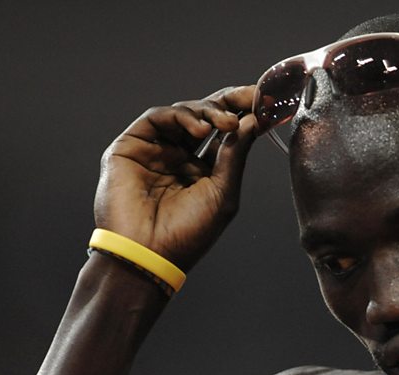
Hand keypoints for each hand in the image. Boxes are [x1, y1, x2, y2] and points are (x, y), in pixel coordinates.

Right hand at [93, 85, 259, 271]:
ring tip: (226, 123)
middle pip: (206, 116)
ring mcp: (155, 149)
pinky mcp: (131, 145)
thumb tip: (253, 120)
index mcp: (202, 170)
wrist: (148, 253)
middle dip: (230, 103)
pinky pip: (157, 118)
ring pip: (184, 113)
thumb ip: (235, 155)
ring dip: (209, 111)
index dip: (244, 115)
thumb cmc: (188, 233)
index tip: (266, 101)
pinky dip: (181, 116)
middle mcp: (179, 156)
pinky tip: (202, 128)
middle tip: (251, 97)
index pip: (225, 133)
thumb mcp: (223, 192)